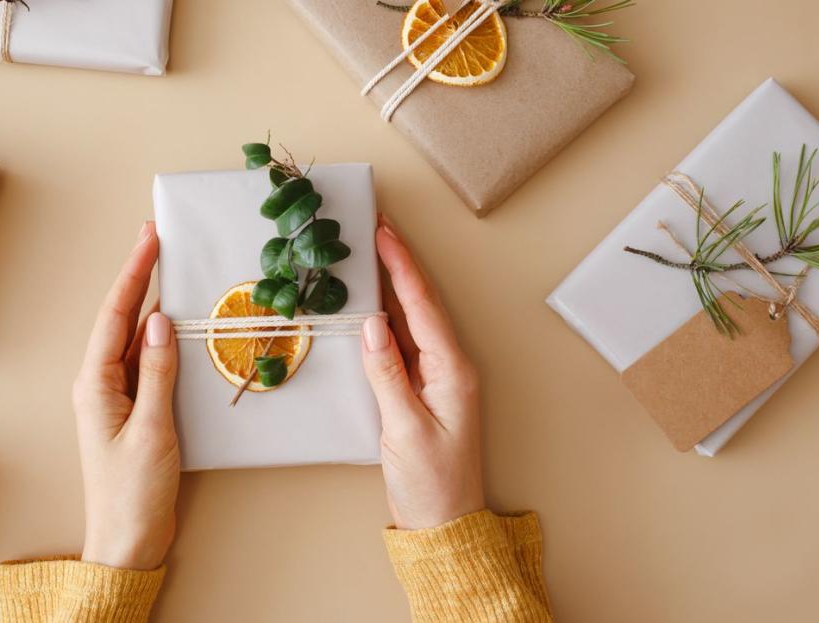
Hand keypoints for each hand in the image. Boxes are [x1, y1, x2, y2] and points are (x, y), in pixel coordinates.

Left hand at [73, 222, 179, 569]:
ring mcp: (115, 397)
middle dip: (139, 278)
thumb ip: (156, 373)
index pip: (116, 316)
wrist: (128, 541)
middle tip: (157, 239)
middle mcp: (100, 384)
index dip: (134, 273)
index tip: (150, 239)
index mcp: (95, 384)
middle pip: (120, 320)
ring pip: (133, 339)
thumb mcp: (151, 429)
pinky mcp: (133, 412)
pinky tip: (175, 326)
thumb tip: (159, 321)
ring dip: (150, 305)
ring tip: (168, 270)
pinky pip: (145, 363)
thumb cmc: (133, 493)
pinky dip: (160, 340)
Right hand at [361, 218, 484, 529]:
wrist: (443, 526)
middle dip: (397, 265)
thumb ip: (387, 374)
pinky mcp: (418, 393)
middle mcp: (447, 368)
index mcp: (452, 371)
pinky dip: (382, 322)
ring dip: (389, 288)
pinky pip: (400, 346)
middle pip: (419, 305)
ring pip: (408, 322)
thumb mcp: (405, 429)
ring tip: (366, 255)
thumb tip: (371, 324)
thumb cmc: (432, 484)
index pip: (422, 306)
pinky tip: (365, 307)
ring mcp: (434, 380)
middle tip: (373, 228)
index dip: (401, 266)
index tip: (383, 232)